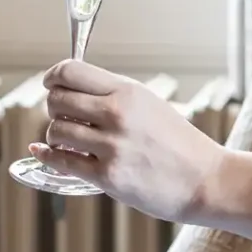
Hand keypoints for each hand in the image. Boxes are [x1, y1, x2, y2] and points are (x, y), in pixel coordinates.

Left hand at [27, 59, 223, 222]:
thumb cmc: (178, 143)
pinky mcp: (107, 176)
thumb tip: (70, 90)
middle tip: (63, 115)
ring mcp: (111, 146)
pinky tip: (46, 152)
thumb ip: (113, 95)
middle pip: (57, 100)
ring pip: (56, 131)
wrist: (205, 180)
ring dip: (55, 135)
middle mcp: (117, 114)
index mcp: (128, 91)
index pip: (70, 71)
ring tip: (68, 139)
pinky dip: (49, 155)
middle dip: (54, 107)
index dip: (53, 77)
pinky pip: (61, 161)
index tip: (51, 84)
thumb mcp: (149, 104)